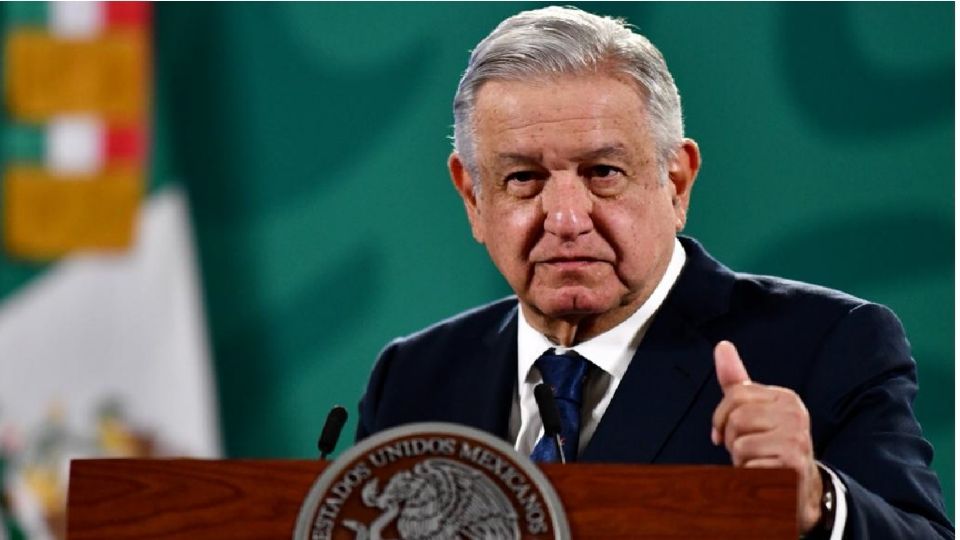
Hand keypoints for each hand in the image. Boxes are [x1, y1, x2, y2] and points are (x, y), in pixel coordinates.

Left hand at [711, 340, 823, 532]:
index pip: (734, 395)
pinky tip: (764, 476)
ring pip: (739, 445)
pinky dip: (748, 477)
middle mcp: (796, 414)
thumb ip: (736, 382)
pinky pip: (749, 467)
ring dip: (740, 461)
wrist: (800, 488)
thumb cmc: (770, 446)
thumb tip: (722, 346)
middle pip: (736, 419)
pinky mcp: (794, 465)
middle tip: (747, 451)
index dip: (721, 418)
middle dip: (731, 440)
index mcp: (785, 397)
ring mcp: (798, 440)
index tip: (725, 433)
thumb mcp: (754, 411)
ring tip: (757, 462)